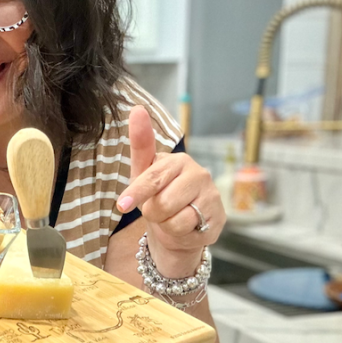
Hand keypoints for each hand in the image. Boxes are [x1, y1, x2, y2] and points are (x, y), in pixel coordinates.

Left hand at [116, 106, 225, 276]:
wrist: (181, 228)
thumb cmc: (159, 196)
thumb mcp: (143, 174)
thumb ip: (141, 145)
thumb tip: (137, 108)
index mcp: (177, 161)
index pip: (152, 177)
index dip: (136, 194)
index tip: (122, 205)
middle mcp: (198, 173)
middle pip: (161, 203)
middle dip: (153, 212)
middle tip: (158, 209)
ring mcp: (211, 195)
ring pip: (174, 219)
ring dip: (166, 224)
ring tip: (173, 217)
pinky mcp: (218, 216)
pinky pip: (188, 230)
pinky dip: (180, 233)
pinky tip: (186, 226)